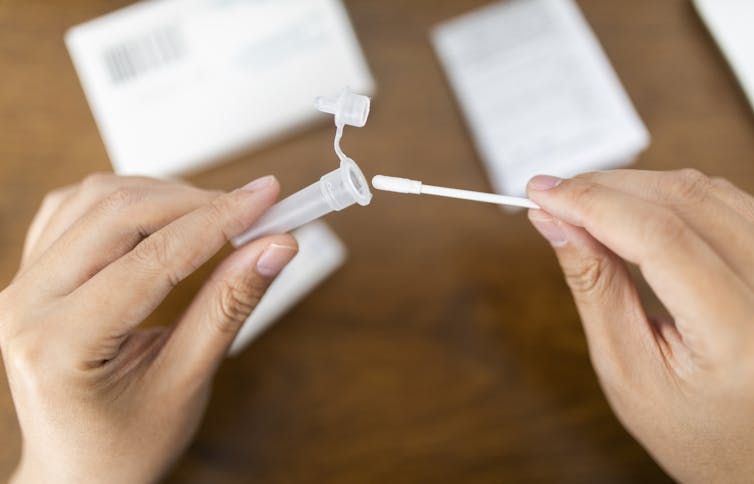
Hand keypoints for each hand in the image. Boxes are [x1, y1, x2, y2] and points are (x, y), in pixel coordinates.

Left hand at [0, 173, 297, 483]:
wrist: (80, 471)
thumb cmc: (127, 444)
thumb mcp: (187, 380)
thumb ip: (229, 305)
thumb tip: (274, 246)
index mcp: (60, 345)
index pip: (153, 259)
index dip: (219, 221)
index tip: (267, 199)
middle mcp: (26, 305)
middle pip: (117, 212)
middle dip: (195, 202)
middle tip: (253, 207)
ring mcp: (22, 286)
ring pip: (95, 198)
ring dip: (162, 196)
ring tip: (215, 216)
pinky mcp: (31, 275)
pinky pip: (74, 209)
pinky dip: (127, 202)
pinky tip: (162, 218)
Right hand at [526, 169, 753, 482]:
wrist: (753, 452)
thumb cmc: (695, 429)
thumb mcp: (626, 371)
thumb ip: (594, 287)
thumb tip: (553, 223)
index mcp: (738, 333)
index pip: (660, 238)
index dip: (593, 204)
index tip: (542, 194)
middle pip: (683, 200)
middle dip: (605, 187)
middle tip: (551, 194)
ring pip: (704, 190)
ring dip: (634, 186)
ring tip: (583, 204)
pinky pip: (724, 199)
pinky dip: (667, 195)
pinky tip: (630, 208)